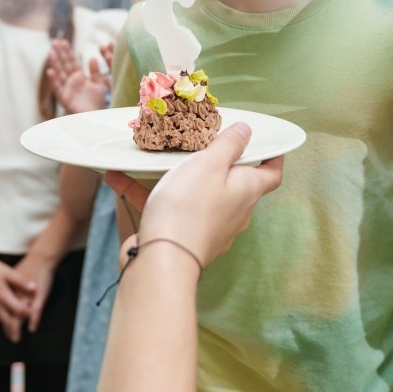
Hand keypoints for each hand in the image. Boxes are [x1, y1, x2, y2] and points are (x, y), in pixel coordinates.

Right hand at [0, 254, 33, 342]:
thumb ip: (21, 281)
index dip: (25, 313)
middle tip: (17, 338)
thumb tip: (34, 288)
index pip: (16, 309)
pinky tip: (1, 316)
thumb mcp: (8, 272)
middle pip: (5, 320)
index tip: (31, 315)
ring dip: (4, 324)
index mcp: (2, 295)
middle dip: (12, 329)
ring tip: (10, 330)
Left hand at [12, 249, 58, 332]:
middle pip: (10, 313)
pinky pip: (35, 311)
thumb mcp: (15, 276)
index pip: (4, 307)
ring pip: (19, 315)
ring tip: (15, 337)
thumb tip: (5, 294)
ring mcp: (28, 296)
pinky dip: (33, 320)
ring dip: (16, 327)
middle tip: (10, 337)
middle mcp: (17, 295)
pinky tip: (32, 328)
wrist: (40, 258)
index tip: (4, 327)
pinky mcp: (38, 295)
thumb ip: (12, 287)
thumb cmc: (29, 266)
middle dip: (9, 327)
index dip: (4, 318)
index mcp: (11, 291)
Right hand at [46, 38, 109, 113]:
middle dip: (60, 54)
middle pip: (64, 64)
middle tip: (55, 42)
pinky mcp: (64, 98)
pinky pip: (57, 88)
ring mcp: (66, 88)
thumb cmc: (96, 102)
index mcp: (79, 76)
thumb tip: (92, 57)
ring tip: (51, 52)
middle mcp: (71, 81)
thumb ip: (95, 72)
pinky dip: (53, 80)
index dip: (68, 52)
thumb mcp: (99, 84)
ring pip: (60, 73)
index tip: (63, 41)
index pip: (72, 61)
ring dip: (55, 63)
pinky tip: (50, 71)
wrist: (94, 117)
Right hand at [104, 123, 283, 267]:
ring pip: (194, 193)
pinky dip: (145, 192)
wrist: (162, 259)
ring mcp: (208, 226)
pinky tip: (118, 177)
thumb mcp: (210, 164)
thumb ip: (229, 145)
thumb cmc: (189, 208)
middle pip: (233, 183)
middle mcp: (232, 211)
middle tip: (205, 142)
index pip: (271, 173)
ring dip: (172, 174)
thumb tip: (247, 131)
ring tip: (150, 156)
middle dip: (221, 163)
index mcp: (246, 191)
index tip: (269, 144)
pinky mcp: (181, 235)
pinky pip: (166, 207)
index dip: (273, 157)